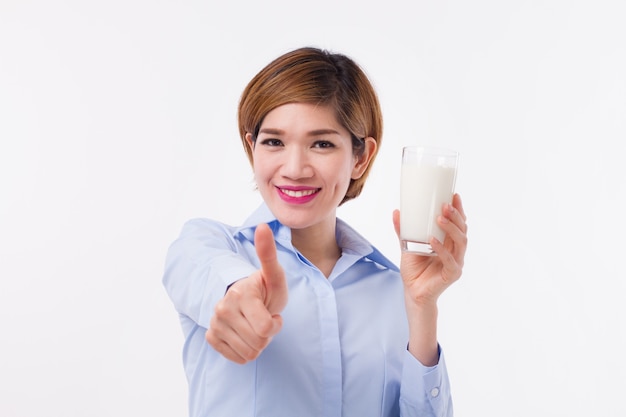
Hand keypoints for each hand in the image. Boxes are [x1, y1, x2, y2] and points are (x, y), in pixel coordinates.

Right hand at [205, 223, 287, 363]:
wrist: (246, 298)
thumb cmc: (265, 289)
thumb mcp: (274, 275)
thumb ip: (268, 254)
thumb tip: (262, 226)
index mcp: (240, 294)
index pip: (266, 329)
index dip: (275, 324)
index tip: (273, 311)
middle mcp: (222, 308)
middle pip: (258, 342)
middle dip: (267, 335)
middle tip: (264, 318)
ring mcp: (215, 323)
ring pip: (249, 353)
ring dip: (257, 343)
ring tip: (255, 325)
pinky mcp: (211, 336)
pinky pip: (236, 358)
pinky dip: (244, 350)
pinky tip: (244, 334)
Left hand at [393, 193, 467, 306]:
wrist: (412, 293)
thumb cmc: (414, 270)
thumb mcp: (407, 245)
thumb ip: (403, 230)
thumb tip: (396, 211)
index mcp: (449, 243)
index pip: (459, 223)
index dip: (459, 209)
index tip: (453, 195)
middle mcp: (456, 251)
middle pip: (462, 230)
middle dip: (455, 215)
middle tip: (445, 204)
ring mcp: (456, 262)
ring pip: (460, 242)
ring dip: (451, 228)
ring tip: (439, 217)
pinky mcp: (452, 274)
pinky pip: (450, 260)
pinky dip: (441, 249)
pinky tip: (433, 239)